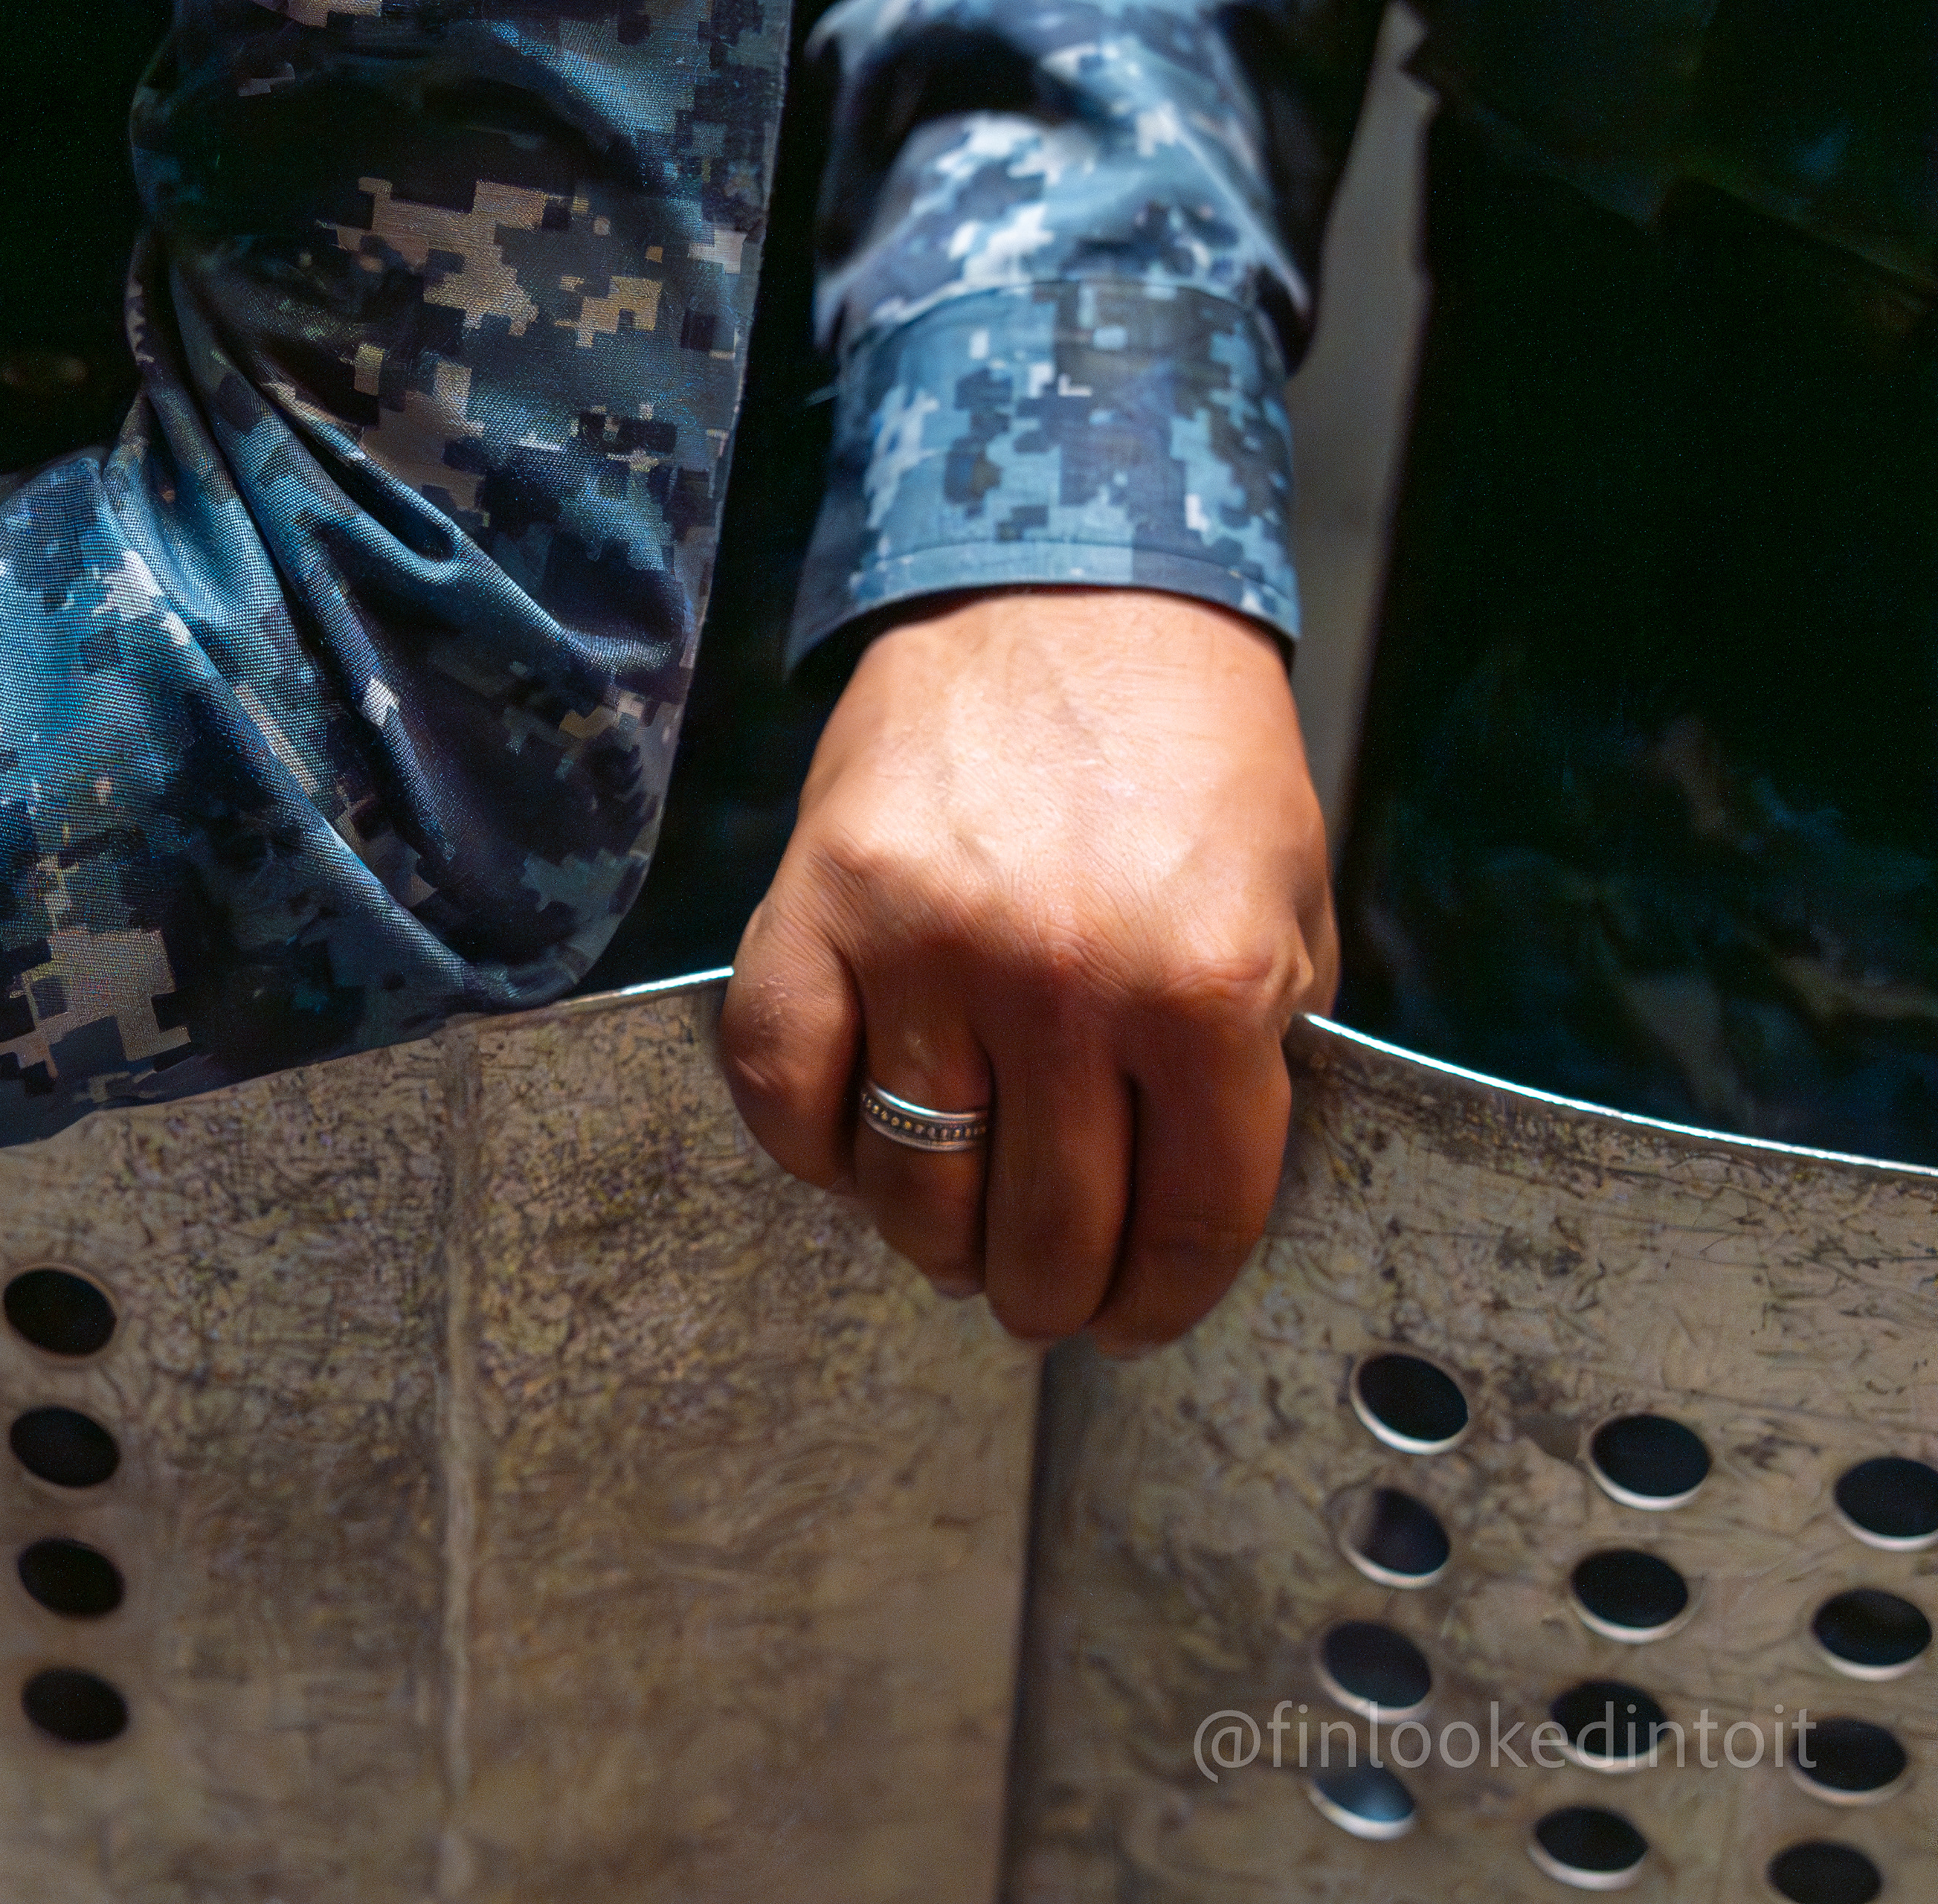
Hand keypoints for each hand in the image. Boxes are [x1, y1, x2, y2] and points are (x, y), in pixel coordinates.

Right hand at [721, 587, 1335, 1352]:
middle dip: (1051, 1294)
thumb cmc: (1189, 755)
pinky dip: (815, 1154)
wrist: (1065, 587)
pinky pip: (784, 1094)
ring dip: (937, 1243)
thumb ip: (1255, 1062)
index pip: (1189, 1223)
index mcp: (1204, 984)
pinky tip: (859, 1150)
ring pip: (910, 1190)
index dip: (1162, 1301)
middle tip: (1046, 1292)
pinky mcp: (814, 904)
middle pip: (1045, 1233)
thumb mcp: (1286, 904)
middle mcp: (1062, 977)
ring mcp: (922, 943)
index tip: (1136, 1320)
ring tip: (957, 1234)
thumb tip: (1185, 1215)